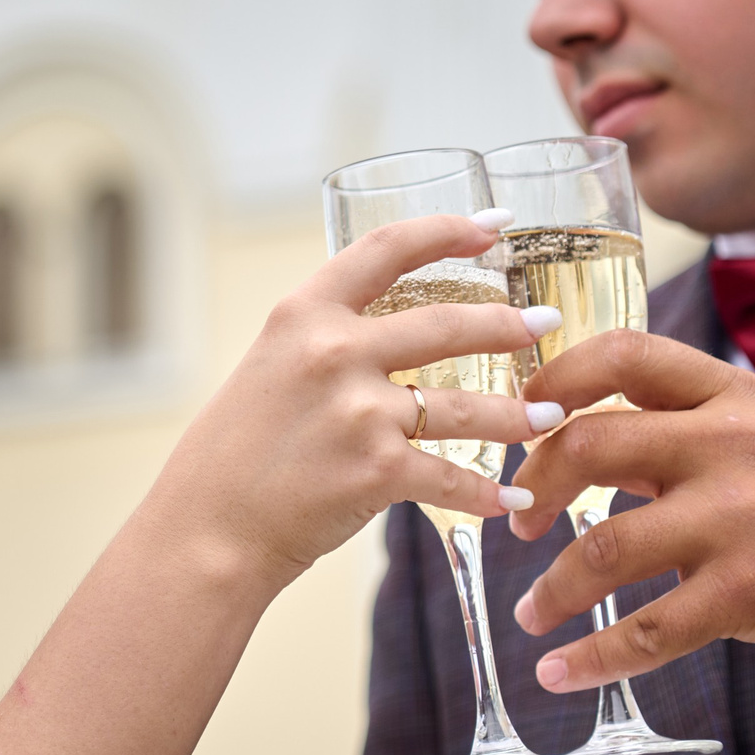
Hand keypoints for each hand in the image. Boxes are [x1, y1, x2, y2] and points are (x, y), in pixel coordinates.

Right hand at [149, 213, 561, 587]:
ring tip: (549, 416)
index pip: (387, 247)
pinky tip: (512, 497)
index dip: (448, 229)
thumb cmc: (233, 456)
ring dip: (517, 414)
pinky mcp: (376, 470)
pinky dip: (486, 493)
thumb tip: (387, 336)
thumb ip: (325, 344)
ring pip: (465, 405)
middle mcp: (334, 351)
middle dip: (510, 324)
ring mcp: (358, 411)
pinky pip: (452, 477)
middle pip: (448, 322)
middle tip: (545, 326)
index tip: (494, 223)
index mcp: (304, 314)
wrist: (205, 530)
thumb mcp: (269, 369)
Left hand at [509, 330, 754, 695]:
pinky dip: (592, 657)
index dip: (554, 379)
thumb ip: (680, 434)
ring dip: (553, 587)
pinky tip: (559, 672)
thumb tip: (576, 443)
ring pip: (606, 546)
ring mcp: (743, 517)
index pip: (623, 354)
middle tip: (518, 523)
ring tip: (532, 612)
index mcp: (734, 396)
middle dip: (534, 487)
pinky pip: (647, 630)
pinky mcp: (751, 591)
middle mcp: (735, 443)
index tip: (519, 417)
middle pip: (591, 443)